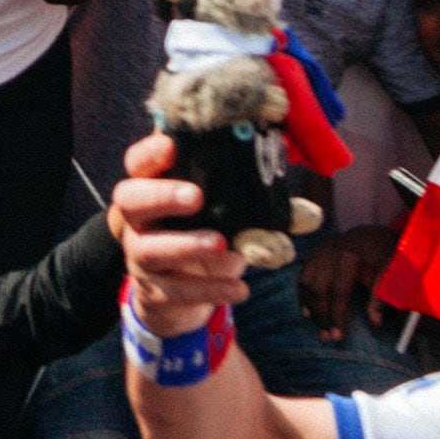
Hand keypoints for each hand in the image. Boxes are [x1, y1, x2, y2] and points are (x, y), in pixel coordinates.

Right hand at [108, 134, 248, 331]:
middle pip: (129, 200)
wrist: (182, 293)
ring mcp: (142, 256)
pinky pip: (175, 291)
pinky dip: (209, 289)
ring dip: (185, 245)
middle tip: (196, 197)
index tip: (172, 145)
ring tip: (221, 244)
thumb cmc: (206, 236)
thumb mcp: (230, 218)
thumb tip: (310, 214)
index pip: (138, 162)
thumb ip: (266, 211)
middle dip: (161, 196)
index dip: (151, 153)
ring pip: (148, 249)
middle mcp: (139, 220)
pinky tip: (239, 288)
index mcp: (154, 188)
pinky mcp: (155, 290)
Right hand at [291, 226, 392, 340]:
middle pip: (319, 291)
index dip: (337, 316)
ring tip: (318, 327)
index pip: (338, 293)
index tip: (338, 337)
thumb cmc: (382, 254)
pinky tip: (308, 311)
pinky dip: (304, 296)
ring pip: (306, 285)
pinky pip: (302, 279)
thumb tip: (375, 323)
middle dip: (322, 316)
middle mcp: (327, 254)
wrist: (370, 233)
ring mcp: (317, 254)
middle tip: (326, 338)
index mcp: (348, 257)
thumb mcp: (389, 271)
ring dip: (310, 308)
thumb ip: (379, 296)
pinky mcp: (312, 256)